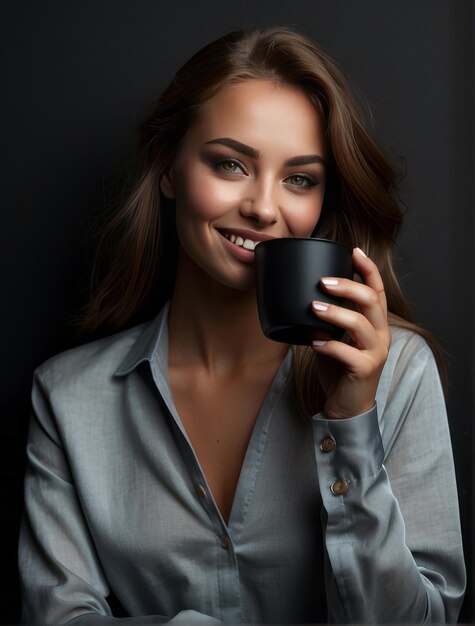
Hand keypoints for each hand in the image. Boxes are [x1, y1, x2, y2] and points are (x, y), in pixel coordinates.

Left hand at [311, 247, 390, 419]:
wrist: (347, 407)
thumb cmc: (339, 369)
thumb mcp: (334, 338)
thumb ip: (325, 321)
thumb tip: (304, 299)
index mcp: (376, 324)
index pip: (377, 290)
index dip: (368, 269)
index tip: (353, 251)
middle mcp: (381, 335)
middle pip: (372, 300)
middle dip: (348, 286)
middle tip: (323, 281)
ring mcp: (375, 353)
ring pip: (361, 323)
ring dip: (335, 312)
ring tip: (313, 307)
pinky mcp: (365, 370)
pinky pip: (347, 353)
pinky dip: (328, 345)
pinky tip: (313, 343)